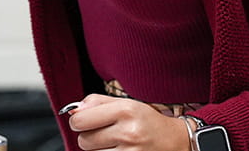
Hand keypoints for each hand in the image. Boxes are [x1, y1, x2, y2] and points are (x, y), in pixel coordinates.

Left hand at [64, 95, 190, 150]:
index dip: (78, 121)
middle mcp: (128, 132)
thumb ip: (96, 102)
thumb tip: (73, 111)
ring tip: (113, 143)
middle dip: (88, 136)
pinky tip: (117, 150)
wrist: (175, 141)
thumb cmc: (147, 121)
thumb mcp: (125, 103)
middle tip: (103, 133)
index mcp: (126, 110)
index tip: (83, 121)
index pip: (81, 120)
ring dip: (98, 149)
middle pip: (84, 140)